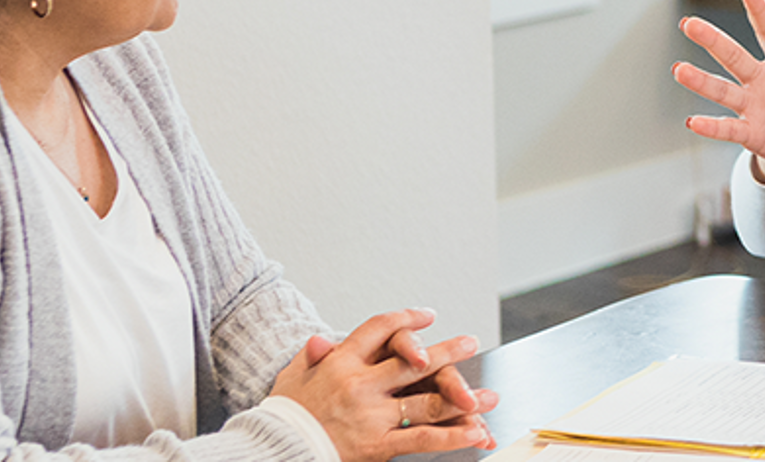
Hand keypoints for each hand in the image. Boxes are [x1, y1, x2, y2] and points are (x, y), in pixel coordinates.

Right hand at [267, 308, 497, 460]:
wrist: (275, 448)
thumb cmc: (284, 415)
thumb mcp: (292, 377)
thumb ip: (311, 356)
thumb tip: (320, 339)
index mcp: (341, 362)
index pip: (379, 329)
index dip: (405, 320)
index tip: (426, 315)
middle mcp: (361, 385)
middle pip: (413, 362)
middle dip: (446, 352)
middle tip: (469, 343)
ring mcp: (373, 415)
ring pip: (426, 401)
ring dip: (461, 397)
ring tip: (488, 397)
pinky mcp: (379, 444)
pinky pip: (423, 438)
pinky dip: (452, 436)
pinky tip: (475, 433)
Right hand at [674, 0, 764, 179]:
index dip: (758, 10)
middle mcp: (761, 78)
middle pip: (733, 55)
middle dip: (712, 40)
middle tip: (688, 23)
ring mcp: (751, 104)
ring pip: (722, 88)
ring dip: (701, 81)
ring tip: (679, 69)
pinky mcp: (749, 131)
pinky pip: (727, 127)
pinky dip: (710, 126)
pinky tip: (692, 122)